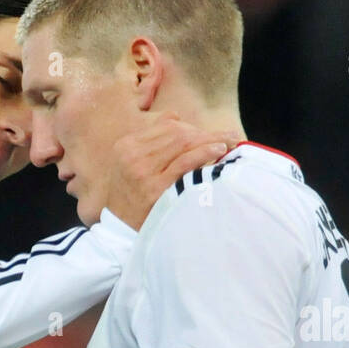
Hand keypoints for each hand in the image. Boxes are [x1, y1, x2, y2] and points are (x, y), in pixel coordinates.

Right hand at [105, 114, 236, 229]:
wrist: (119, 231)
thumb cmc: (130, 199)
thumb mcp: (129, 166)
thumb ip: (150, 141)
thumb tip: (174, 116)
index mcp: (126, 146)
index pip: (166, 127)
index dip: (193, 128)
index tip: (210, 134)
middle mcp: (132, 156)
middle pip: (177, 134)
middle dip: (206, 133)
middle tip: (229, 135)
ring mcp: (143, 172)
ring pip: (183, 144)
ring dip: (211, 140)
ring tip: (229, 142)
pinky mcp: (155, 188)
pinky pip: (185, 163)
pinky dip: (204, 153)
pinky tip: (219, 151)